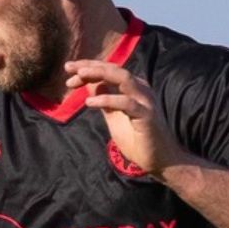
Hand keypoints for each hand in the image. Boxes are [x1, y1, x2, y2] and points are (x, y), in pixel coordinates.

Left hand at [65, 60, 187, 176]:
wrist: (160, 160)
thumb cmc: (137, 138)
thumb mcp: (113, 115)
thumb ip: (104, 98)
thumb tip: (89, 82)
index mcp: (133, 88)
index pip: (109, 70)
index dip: (88, 67)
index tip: (68, 70)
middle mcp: (141, 89)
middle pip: (114, 69)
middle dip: (90, 66)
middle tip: (69, 68)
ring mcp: (145, 101)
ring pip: (123, 78)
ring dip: (100, 74)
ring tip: (80, 75)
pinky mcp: (147, 115)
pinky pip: (126, 103)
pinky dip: (108, 99)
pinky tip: (90, 102)